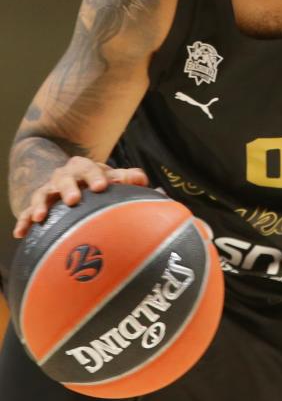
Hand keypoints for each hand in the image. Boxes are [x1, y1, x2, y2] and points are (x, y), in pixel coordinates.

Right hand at [13, 157, 148, 237]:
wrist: (68, 180)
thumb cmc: (95, 182)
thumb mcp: (109, 177)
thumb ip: (126, 178)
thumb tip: (142, 180)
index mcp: (83, 167)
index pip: (90, 167)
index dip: (96, 176)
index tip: (103, 186)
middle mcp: (63, 176)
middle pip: (64, 178)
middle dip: (69, 188)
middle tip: (74, 200)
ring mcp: (48, 190)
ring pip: (42, 193)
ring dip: (41, 204)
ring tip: (42, 217)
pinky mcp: (36, 205)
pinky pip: (26, 212)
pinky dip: (23, 221)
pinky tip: (20, 233)